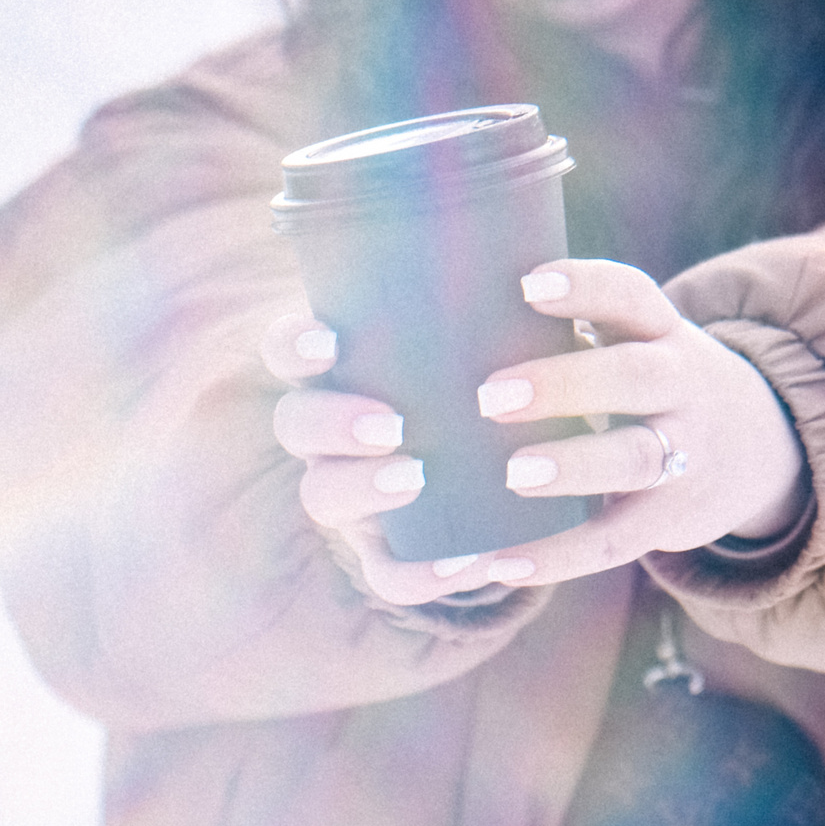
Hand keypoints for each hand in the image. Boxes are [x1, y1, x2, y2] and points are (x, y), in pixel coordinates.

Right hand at [259, 312, 507, 606]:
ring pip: (325, 497)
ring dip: (362, 488)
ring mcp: (353, 493)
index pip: (287, 348)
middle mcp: (330, 431)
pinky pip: (388, 573)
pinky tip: (467, 562)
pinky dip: (422, 574)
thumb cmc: (489, 369)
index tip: (330, 340)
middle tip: (390, 423)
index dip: (293, 345)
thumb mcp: (481, 331)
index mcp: (340, 369)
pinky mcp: (390, 550)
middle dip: (331, 424)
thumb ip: (488, 301)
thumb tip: (537, 251)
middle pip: (296, 426)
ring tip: (416, 476)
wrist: (511, 462)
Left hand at [469, 258, 807, 585]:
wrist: (763, 447)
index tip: (529, 284)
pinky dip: (560, 556)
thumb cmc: (652, 380)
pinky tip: (502, 562)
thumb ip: (570, 331)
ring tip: (513, 474)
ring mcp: (685, 454)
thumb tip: (454, 324)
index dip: (586, 287)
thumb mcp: (635, 342)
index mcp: (660, 332)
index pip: (630, 296)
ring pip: (634, 459)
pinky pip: (616, 540)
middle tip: (491, 395)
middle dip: (566, 384)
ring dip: (573, 466)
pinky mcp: (672, 519)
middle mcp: (681, 387)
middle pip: (635, 377)